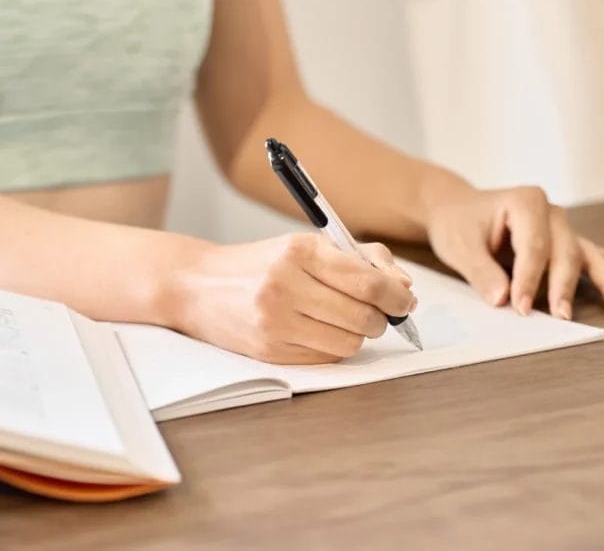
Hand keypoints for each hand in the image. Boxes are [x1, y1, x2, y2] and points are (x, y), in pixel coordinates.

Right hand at [159, 233, 414, 363]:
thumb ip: (359, 258)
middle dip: (381, 318)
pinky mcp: (269, 351)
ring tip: (345, 320)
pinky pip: (325, 357)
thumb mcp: (306, 245)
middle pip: (363, 316)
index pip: (368, 282)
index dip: (397, 296)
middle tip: (380, 313)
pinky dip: (333, 346)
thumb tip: (403, 286)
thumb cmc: (261, 263)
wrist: (198, 285)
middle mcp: (285, 286)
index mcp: (299, 251)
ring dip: (358, 334)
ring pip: (348, 342)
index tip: (405, 300)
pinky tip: (319, 331)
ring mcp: (275, 322)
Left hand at [424, 182, 603, 318]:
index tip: (519, 307)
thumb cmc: (458, 223)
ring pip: (586, 254)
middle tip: (561, 316)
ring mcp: (561, 226)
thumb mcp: (459, 246)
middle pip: (564, 252)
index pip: (533, 246)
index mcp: (525, 202)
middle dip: (562, 286)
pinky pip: (594, 256)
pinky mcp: (565, 241)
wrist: (457, 210)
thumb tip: (502, 299)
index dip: (528, 279)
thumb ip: (481, 272)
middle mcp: (550, 211)